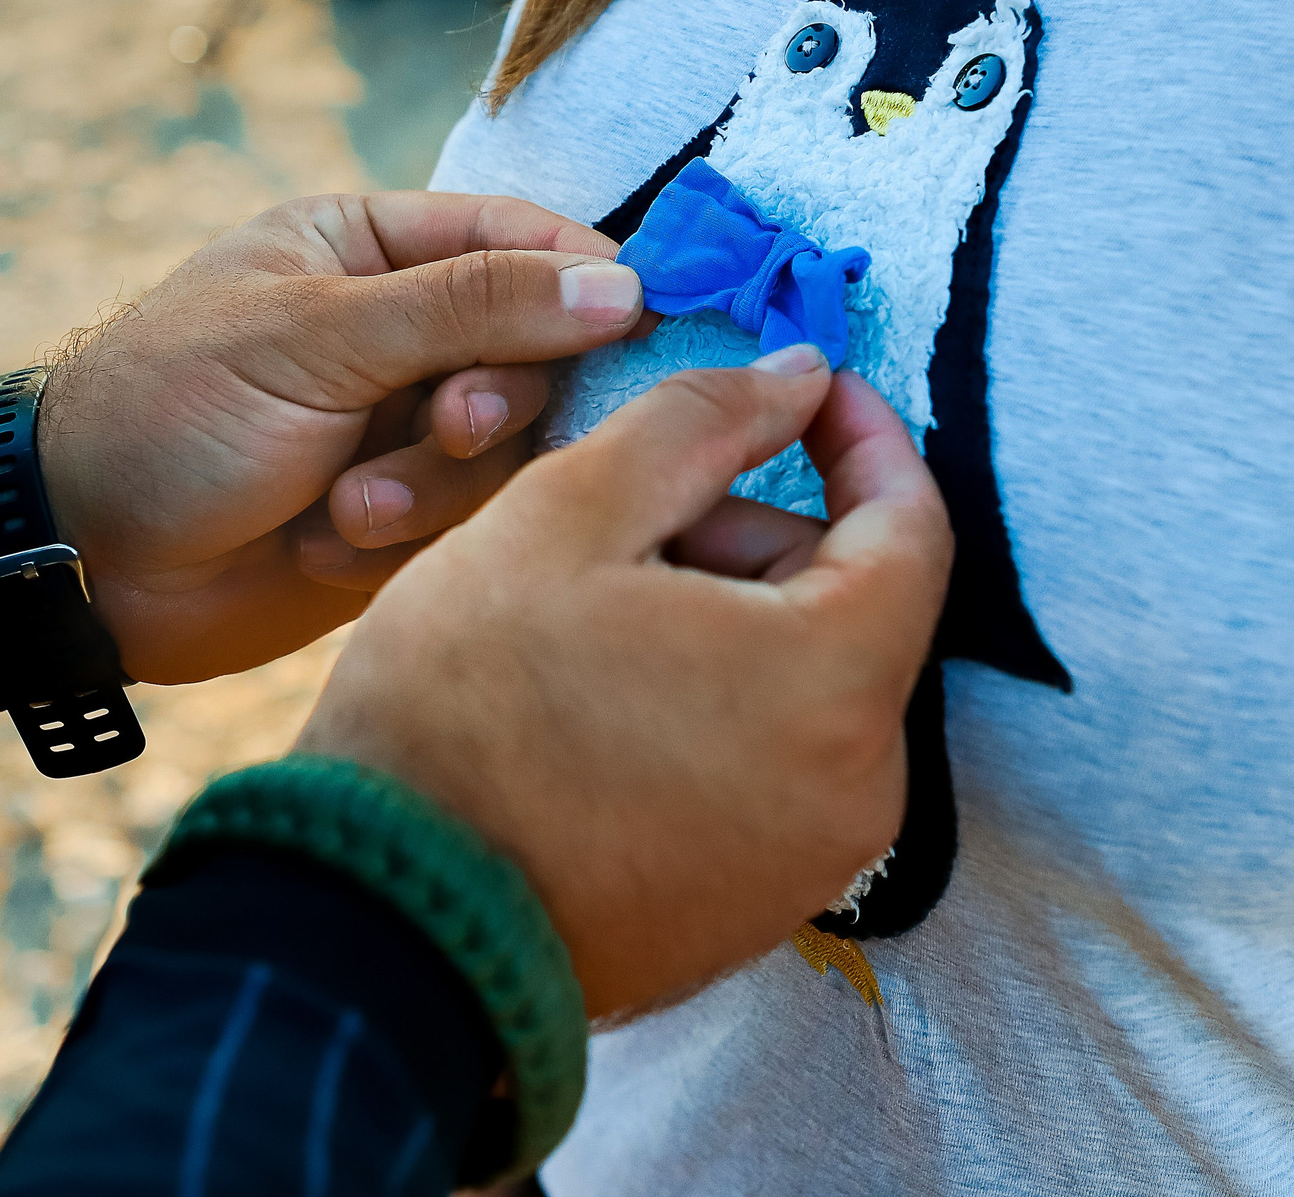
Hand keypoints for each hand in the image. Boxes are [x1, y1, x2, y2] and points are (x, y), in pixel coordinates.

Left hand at [0, 193, 645, 686]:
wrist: (75, 563)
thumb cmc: (168, 413)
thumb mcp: (314, 338)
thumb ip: (469, 309)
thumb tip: (622, 286)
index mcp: (370, 249)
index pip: (522, 241)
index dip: (586, 281)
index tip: (634, 322)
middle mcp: (400, 333)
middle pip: (536, 355)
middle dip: (492, 402)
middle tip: (451, 428)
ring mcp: (403, 429)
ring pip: (508, 451)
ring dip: (433, 484)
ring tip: (350, 509)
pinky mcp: (402, 522)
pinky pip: (467, 524)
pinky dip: (402, 538)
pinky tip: (322, 544)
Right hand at [297, 347, 951, 1017]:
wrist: (380, 919)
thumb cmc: (464, 706)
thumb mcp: (568, 513)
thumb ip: (701, 421)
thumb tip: (799, 374)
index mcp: (833, 682)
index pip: (913, 525)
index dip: (862, 437)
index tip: (806, 389)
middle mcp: (855, 790)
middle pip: (849, 609)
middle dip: (754, 537)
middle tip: (630, 516)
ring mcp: (808, 865)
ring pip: (804, 688)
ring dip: (725, 622)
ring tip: (590, 613)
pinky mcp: (754, 913)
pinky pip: (771, 769)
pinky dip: (714, 708)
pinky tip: (601, 698)